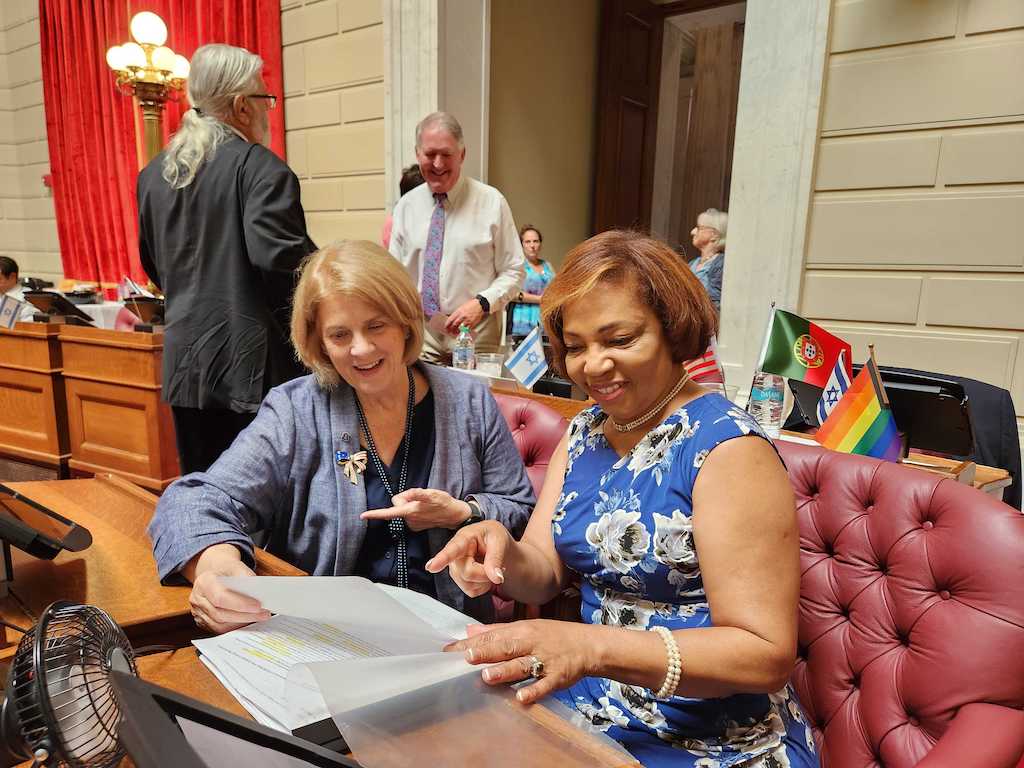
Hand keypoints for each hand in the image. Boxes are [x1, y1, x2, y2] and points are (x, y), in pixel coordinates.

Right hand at [189, 555, 269, 633]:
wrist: (215, 572)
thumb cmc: (227, 570)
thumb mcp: (237, 566)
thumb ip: (247, 578)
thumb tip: (260, 594)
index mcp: (204, 582)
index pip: (220, 597)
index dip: (240, 604)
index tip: (258, 606)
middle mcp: (198, 598)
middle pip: (220, 614)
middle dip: (245, 616)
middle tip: (264, 614)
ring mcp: (198, 612)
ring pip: (219, 625)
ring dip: (241, 623)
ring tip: (259, 617)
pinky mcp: (203, 622)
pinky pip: (219, 629)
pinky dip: (235, 627)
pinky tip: (248, 621)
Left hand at [361, 488, 470, 530]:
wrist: (454, 515)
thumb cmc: (443, 502)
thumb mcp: (433, 494)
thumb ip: (418, 494)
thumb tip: (409, 494)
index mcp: (410, 511)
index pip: (389, 513)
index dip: (375, 514)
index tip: (363, 516)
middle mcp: (409, 520)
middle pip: (396, 504)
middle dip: (403, 499)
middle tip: (418, 497)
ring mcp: (412, 525)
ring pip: (402, 509)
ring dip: (409, 504)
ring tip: (424, 504)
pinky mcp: (415, 527)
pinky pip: (407, 514)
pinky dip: (413, 510)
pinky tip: (424, 510)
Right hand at [425, 520, 510, 596]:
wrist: (494, 544)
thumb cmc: (493, 537)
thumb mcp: (499, 540)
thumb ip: (496, 558)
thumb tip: (496, 577)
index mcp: (464, 538)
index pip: (452, 550)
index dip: (441, 559)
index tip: (431, 567)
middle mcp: (455, 555)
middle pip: (467, 573)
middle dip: (485, 572)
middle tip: (494, 563)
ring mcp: (455, 570)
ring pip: (469, 585)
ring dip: (484, 579)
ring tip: (487, 566)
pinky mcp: (460, 581)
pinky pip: (472, 592)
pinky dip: (483, 586)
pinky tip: (483, 574)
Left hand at [445, 298, 484, 334]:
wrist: (479, 305)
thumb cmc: (471, 305)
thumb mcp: (461, 307)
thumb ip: (457, 313)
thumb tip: (452, 318)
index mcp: (458, 312)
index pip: (450, 319)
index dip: (447, 324)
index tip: (446, 327)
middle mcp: (462, 317)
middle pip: (454, 325)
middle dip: (450, 329)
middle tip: (449, 331)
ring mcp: (467, 321)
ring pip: (459, 328)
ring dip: (456, 332)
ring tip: (454, 333)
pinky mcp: (472, 324)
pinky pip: (466, 330)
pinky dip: (463, 332)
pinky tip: (461, 333)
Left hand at [445, 620, 599, 704]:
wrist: (587, 645)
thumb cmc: (552, 636)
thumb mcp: (525, 628)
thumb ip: (496, 631)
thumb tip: (469, 631)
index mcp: (520, 631)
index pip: (492, 636)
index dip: (471, 643)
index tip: (450, 651)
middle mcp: (530, 643)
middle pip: (506, 647)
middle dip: (486, 652)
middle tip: (467, 657)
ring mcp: (544, 660)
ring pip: (522, 665)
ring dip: (505, 671)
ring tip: (487, 676)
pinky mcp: (557, 676)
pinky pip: (544, 684)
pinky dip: (534, 691)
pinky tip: (521, 698)